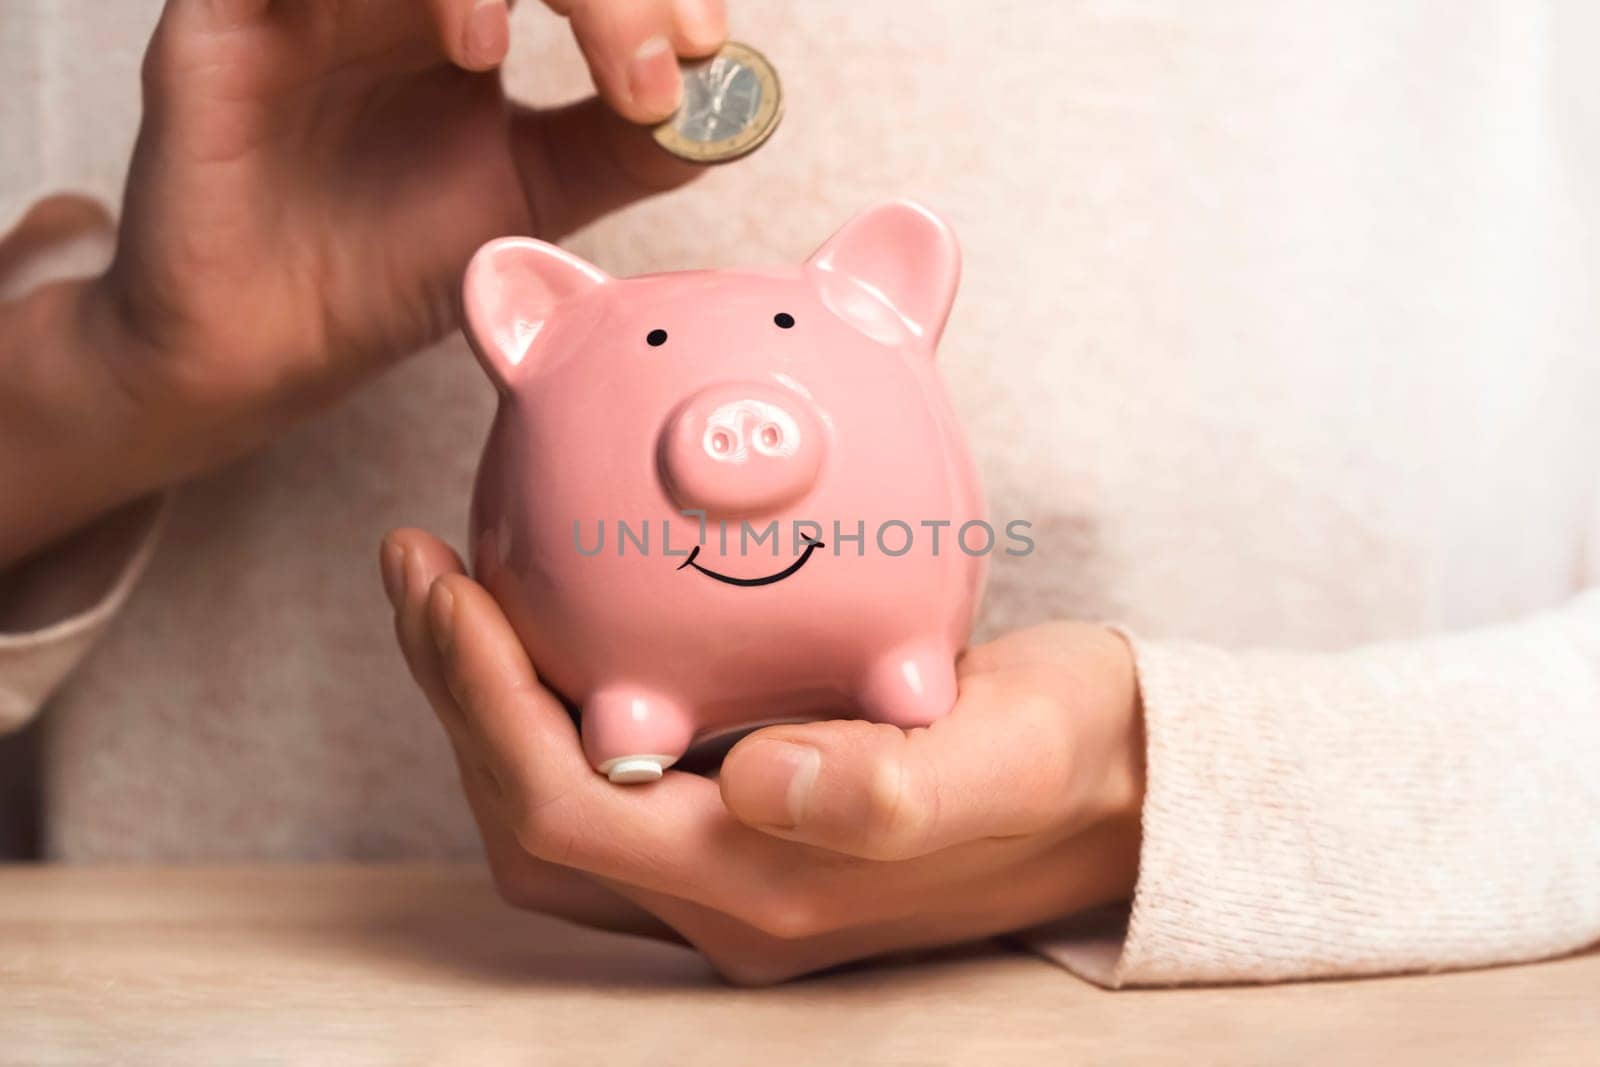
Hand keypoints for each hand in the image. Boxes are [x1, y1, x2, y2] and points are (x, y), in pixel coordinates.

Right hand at [91, 0, 723, 484]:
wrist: (264, 348)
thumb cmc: (385, 267)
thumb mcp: (534, 198)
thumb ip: (623, 148)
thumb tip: (730, 109)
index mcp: (461, 6)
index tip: (704, 46)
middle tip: (659, 51)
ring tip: (545, 53)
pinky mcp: (226, 11)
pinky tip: (473, 51)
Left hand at [381, 527, 1146, 983]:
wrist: (1126, 791)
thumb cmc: (1075, 760)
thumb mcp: (1008, 756)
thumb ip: (894, 791)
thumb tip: (761, 784)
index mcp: (768, 888)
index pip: (562, 811)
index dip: (479, 705)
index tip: (445, 583)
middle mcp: (731, 899)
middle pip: (529, 821)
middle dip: (454, 699)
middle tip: (424, 568)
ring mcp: (736, 873)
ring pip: (557, 809)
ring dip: (489, 704)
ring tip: (461, 587)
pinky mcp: (753, 829)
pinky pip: (612, 779)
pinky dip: (558, 702)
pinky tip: (566, 615)